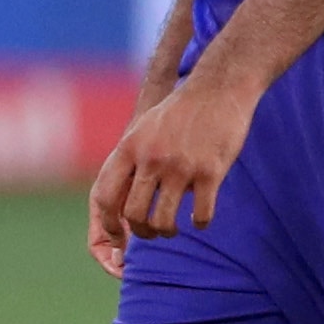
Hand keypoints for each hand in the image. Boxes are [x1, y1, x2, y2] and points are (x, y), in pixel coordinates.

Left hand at [84, 71, 262, 276]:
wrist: (218, 87)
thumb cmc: (179, 113)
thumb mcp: (143, 131)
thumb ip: (129, 162)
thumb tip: (117, 204)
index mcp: (129, 148)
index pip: (104, 197)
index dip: (107, 224)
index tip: (117, 236)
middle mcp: (151, 158)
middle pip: (133, 215)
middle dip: (141, 232)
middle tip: (152, 231)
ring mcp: (181, 166)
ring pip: (163, 222)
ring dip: (167, 232)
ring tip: (172, 228)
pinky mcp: (211, 172)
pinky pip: (200, 215)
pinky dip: (199, 223)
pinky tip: (199, 219)